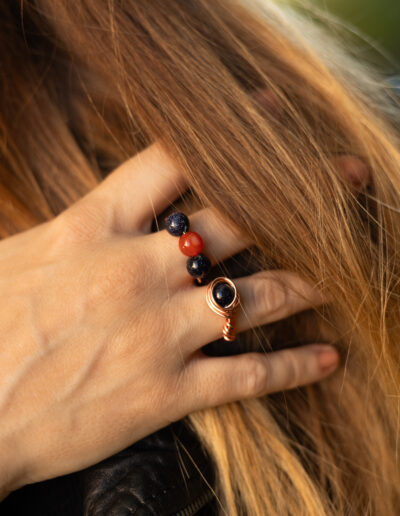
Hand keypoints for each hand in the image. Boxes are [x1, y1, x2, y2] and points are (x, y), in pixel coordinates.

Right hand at [0, 140, 365, 498]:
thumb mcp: (26, 252)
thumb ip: (84, 227)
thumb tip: (121, 210)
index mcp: (94, 227)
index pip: (176, 159)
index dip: (229, 133)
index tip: (272, 120)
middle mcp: (134, 271)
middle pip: (235, 219)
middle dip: (296, 198)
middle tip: (343, 184)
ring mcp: (155, 333)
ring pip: (256, 294)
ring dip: (306, 282)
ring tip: (338, 275)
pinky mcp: (164, 393)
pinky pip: (247, 376)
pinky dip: (293, 367)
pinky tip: (325, 358)